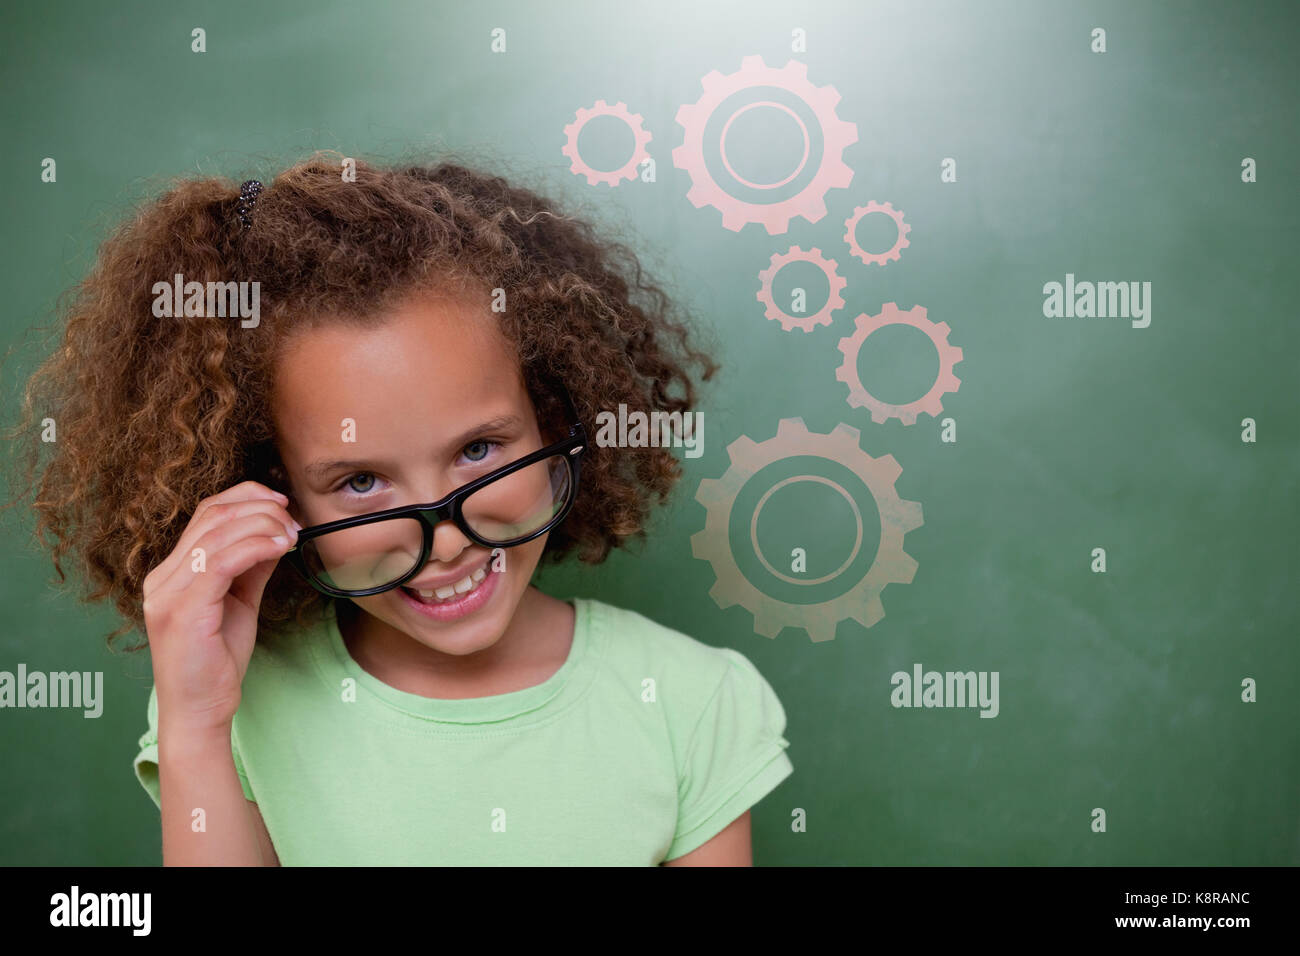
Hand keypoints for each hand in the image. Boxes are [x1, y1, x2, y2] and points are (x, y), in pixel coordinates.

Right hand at [142, 480, 298, 731]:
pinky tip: (280, 547)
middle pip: (212, 516)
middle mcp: (162, 577)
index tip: (282, 502)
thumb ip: (252, 566)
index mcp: (171, 571)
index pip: (206, 513)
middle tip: (294, 521)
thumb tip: (278, 532)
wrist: (199, 710)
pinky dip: (255, 546)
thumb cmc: (217, 661)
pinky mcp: (183, 609)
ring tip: (292, 534)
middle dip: (261, 509)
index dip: (245, 497)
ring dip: (263, 526)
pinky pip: (220, 561)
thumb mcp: (240, 602)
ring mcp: (167, 592)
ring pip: (217, 534)